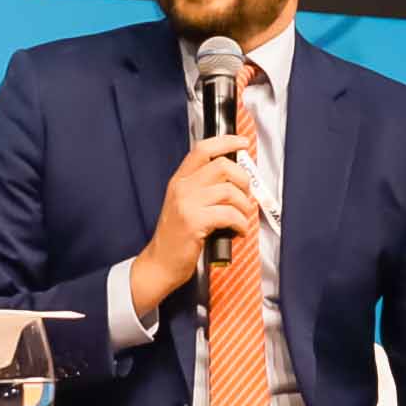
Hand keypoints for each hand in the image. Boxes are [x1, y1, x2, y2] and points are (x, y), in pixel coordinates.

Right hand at [135, 131, 260, 308]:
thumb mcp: (183, 205)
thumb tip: (234, 178)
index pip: (203, 150)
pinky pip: (229, 214)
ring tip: (241, 219)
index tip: (242, 142)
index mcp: (179, 180)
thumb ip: (202, 189)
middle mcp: (182, 187)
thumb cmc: (177, 237)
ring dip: (244, 206)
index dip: (226, 142)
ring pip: (230, 191)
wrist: (160, 263)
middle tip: (245, 196)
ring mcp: (186, 204)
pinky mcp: (194, 222)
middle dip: (243, 180)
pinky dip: (241, 224)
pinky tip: (238, 231)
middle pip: (222, 166)